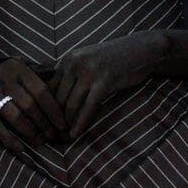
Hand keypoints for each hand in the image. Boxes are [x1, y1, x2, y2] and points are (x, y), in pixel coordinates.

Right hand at [0, 56, 66, 152]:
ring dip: (31, 133)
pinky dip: (9, 140)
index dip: (54, 110)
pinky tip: (20, 148)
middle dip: (45, 124)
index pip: (41, 91)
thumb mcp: (17, 65)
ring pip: (16, 117)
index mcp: (17, 67)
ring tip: (41, 142)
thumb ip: (37, 70)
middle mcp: (3, 78)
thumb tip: (60, 74)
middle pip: (30, 106)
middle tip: (55, 136)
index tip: (64, 124)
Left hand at [50, 33, 165, 138]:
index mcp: (68, 59)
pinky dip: (80, 124)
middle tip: (53, 134)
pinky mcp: (104, 82)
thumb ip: (71, 75)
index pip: (49, 87)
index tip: (46, 123)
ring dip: (67, 124)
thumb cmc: (113, 59)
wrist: (140, 50)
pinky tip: (75, 134)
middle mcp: (75, 64)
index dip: (46, 107)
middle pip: (58, 98)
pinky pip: (88, 108)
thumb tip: (54, 100)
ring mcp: (89, 72)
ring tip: (63, 137)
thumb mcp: (87, 61)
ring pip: (71, 104)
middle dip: (55, 118)